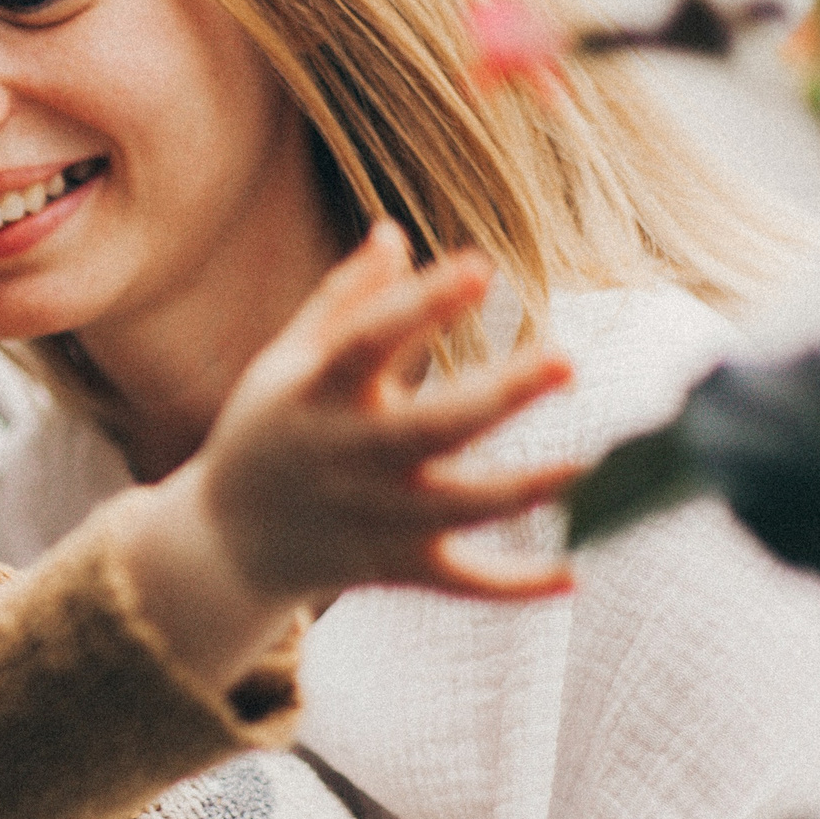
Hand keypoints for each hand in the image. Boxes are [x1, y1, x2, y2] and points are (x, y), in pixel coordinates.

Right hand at [193, 221, 579, 605]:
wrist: (226, 545)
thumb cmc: (267, 431)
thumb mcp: (285, 363)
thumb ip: (342, 300)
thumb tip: (394, 232)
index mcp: (316, 395)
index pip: (367, 344)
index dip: (421, 306)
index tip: (481, 266)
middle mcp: (347, 457)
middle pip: (432, 428)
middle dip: (501, 396)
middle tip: (567, 360)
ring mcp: (375, 516)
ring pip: (460, 508)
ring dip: (528, 488)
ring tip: (593, 464)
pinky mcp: (396, 565)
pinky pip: (462, 582)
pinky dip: (516, 586)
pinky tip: (574, 575)